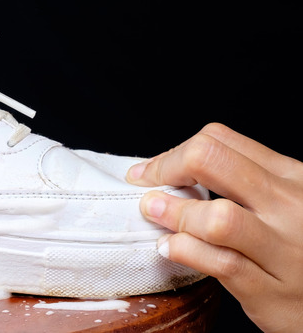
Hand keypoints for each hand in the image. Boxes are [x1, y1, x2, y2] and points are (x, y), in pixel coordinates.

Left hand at [126, 123, 302, 332]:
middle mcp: (289, 207)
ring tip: (154, 214)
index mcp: (291, 177)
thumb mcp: (285, 203)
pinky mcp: (270, 290)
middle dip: (166, 169)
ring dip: (174, 212)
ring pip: (217, 217)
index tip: (152, 170)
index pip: (220, 141)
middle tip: (144, 185)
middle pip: (212, 162)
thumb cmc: (301, 247)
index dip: (174, 153)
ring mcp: (282, 249)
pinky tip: (169, 247)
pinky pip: (219, 262)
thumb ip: (243, 182)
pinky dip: (184, 250)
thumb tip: (175, 168)